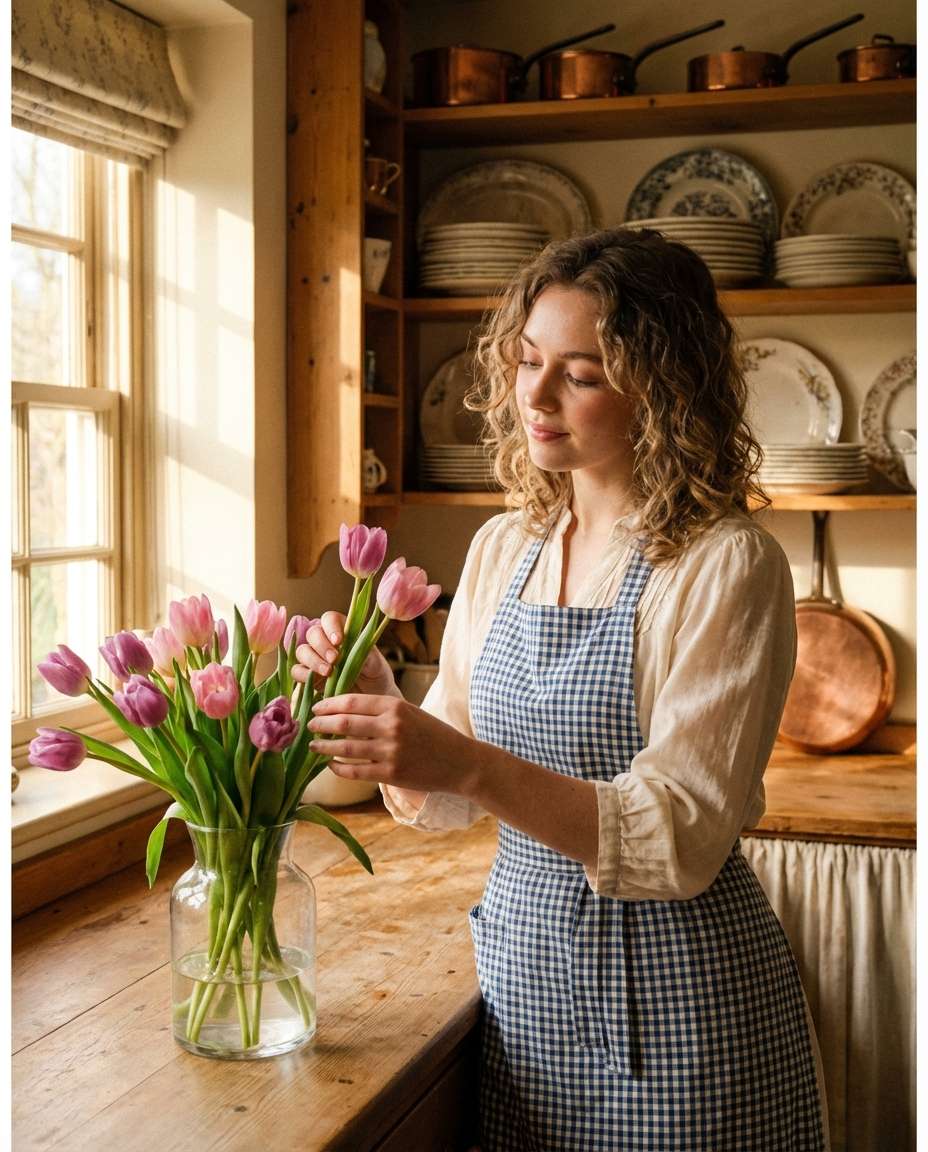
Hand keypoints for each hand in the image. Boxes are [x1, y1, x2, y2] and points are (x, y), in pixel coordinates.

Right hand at [293, 612, 396, 694]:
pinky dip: (303, 675)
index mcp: (343, 631)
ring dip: (312, 660)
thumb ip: (363, 651)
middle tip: (334, 660)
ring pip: (302, 650)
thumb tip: (348, 646)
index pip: (330, 619)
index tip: (339, 641)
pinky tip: (318, 681)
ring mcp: (314, 658)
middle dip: (322, 645)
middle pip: (313, 633)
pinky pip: (296, 670)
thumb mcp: (376, 662)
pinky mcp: (307, 676)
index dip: (331, 627)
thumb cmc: (375, 675)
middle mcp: (326, 641)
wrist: (371, 699)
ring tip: (328, 672)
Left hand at [307, 693, 477, 795]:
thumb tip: (344, 710)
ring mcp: (391, 751)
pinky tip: (331, 765)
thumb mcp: (409, 712)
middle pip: (344, 723)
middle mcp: (391, 726)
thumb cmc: (432, 734)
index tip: (316, 708)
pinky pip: (356, 771)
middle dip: (321, 724)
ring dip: (325, 746)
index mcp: (395, 706)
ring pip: (346, 748)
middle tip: (309, 725)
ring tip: (313, 745)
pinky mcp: (391, 774)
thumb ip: (381, 710)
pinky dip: (339, 768)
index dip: (329, 705)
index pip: (352, 701)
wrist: (460, 761)